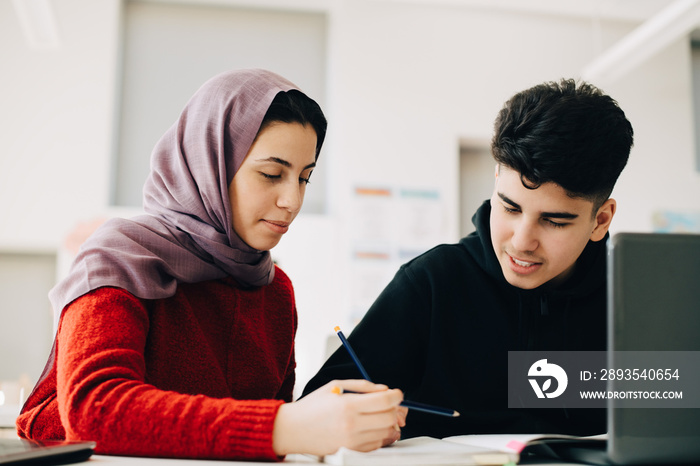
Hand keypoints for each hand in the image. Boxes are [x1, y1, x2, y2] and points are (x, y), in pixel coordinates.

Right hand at [272, 379, 403, 455]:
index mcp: (348, 405)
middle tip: (389, 404)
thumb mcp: (335, 386)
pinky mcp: (352, 452)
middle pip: (390, 418)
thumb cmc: (312, 406)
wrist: (293, 429)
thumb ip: (363, 386)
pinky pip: (377, 445)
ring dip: (389, 423)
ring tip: (379, 416)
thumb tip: (384, 390)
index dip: (396, 396)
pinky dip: (380, 435)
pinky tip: (372, 427)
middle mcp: (352, 425)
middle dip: (394, 409)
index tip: (397, 394)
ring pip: (387, 433)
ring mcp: (353, 441)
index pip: (385, 401)